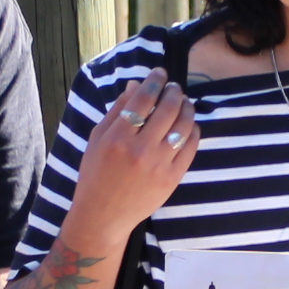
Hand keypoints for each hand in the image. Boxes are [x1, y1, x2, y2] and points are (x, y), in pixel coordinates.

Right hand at [59, 69, 200, 252]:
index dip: (154, 81)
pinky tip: (189, 125)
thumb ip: (116, 111)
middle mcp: (140, 150)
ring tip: (184, 102)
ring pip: (183, 126)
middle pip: (167, 109)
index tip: (161, 72)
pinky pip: (190, 147)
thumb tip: (136, 85)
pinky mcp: (172, 178)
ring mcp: (159, 165)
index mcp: (117, 138)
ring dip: (187, 108)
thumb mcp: (97, 140)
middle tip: (175, 87)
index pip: (142, 99)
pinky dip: (193, 131)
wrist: (104, 215)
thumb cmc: (95, 175)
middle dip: (174, 92)